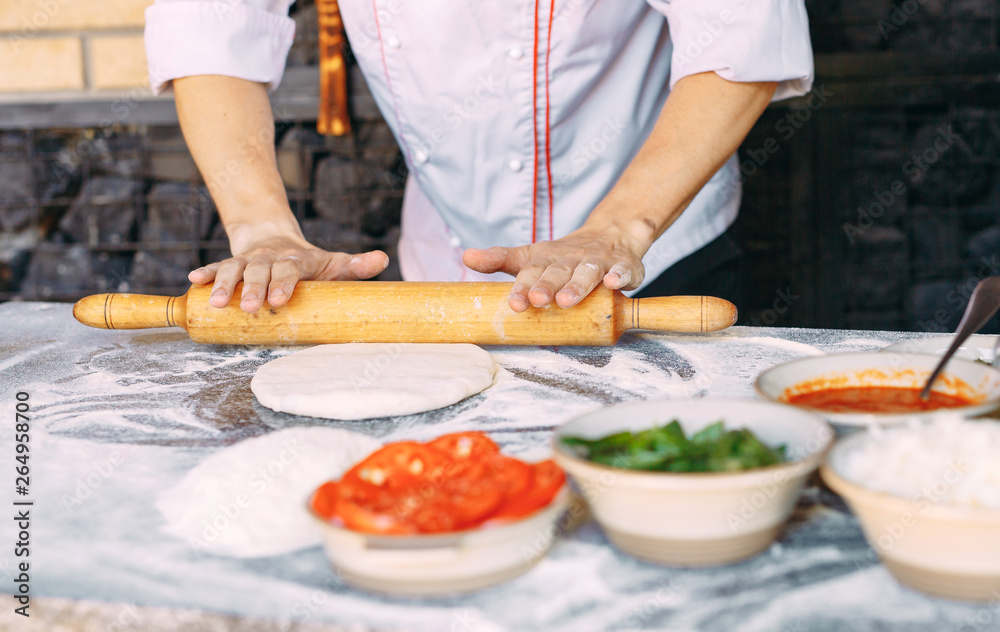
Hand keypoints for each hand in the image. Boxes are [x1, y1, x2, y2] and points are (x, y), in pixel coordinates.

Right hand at [189, 232, 388, 312]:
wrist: (275, 238)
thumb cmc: (308, 261)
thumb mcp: (332, 262)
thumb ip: (355, 265)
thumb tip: (382, 259)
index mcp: (295, 260)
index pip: (289, 271)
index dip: (283, 284)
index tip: (278, 301)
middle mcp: (269, 258)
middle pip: (260, 272)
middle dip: (253, 288)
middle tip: (249, 307)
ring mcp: (248, 260)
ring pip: (234, 270)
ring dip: (225, 285)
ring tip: (217, 303)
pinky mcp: (232, 264)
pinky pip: (217, 267)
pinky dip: (207, 274)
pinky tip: (195, 282)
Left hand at [462, 224, 645, 311]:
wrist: (610, 234)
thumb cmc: (564, 255)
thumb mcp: (530, 255)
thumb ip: (499, 259)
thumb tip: (465, 257)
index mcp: (546, 259)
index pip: (530, 273)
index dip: (521, 287)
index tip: (514, 304)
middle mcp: (570, 259)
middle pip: (557, 272)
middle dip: (547, 286)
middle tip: (537, 300)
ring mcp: (597, 261)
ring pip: (587, 272)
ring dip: (578, 285)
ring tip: (567, 300)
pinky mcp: (622, 265)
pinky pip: (622, 271)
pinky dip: (619, 276)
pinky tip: (612, 284)